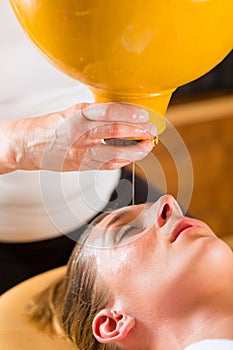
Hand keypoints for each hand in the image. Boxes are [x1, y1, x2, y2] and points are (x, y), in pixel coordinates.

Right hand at [9, 102, 157, 171]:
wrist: (33, 145)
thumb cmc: (56, 126)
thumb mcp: (73, 112)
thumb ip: (96, 113)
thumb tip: (125, 112)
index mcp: (78, 115)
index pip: (109, 112)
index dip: (130, 114)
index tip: (145, 115)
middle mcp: (80, 133)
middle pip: (114, 132)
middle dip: (138, 131)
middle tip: (152, 130)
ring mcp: (81, 152)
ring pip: (114, 153)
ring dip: (136, 150)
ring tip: (148, 145)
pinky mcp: (83, 165)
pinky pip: (108, 165)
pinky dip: (124, 160)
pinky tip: (133, 156)